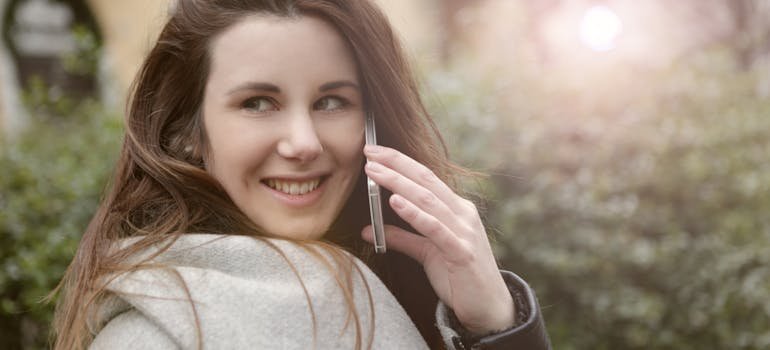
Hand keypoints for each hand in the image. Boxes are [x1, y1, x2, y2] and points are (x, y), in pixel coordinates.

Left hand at [361, 145, 514, 334]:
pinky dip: (414, 214)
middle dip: (395, 165)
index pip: (426, 177)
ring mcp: (464, 231)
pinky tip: (395, 202)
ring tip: (374, 173)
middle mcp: (462, 214)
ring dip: (398, 183)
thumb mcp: (426, 252)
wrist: (489, 307)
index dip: (400, 162)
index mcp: (456, 209)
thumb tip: (368, 230)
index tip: (374, 151)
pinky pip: (434, 228)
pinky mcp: (461, 252)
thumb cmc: (459, 276)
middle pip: (425, 181)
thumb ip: (402, 238)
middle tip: (369, 153)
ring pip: (427, 200)